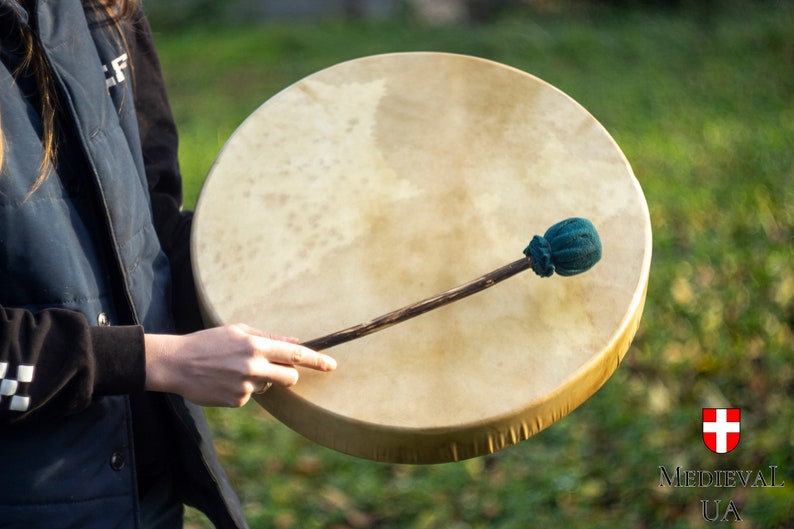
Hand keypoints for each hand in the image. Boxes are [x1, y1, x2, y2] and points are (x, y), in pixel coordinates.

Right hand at [144, 323, 335, 406]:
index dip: (317, 360)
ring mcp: (245, 386)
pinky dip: (243, 389)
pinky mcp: (237, 401)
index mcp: (255, 345)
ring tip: (234, 370)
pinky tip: (224, 381)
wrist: (176, 363)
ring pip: (268, 386)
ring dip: (259, 379)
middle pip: (290, 377)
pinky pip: (251, 396)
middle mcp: (253, 367)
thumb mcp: (238, 331)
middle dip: (289, 375)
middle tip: (278, 370)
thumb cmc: (208, 342)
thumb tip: (294, 342)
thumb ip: (267, 337)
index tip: (332, 365)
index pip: (295, 354)